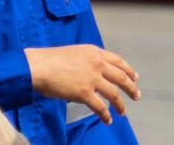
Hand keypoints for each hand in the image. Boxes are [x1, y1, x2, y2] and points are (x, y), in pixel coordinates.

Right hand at [25, 44, 141, 123]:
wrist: (37, 66)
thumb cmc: (50, 61)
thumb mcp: (75, 53)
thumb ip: (87, 60)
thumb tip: (93, 72)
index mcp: (95, 53)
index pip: (118, 61)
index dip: (129, 70)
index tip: (135, 77)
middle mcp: (97, 64)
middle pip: (121, 77)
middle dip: (131, 88)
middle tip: (136, 96)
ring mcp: (92, 78)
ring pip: (114, 94)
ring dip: (120, 105)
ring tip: (123, 112)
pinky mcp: (84, 93)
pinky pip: (100, 107)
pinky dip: (106, 115)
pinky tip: (108, 120)